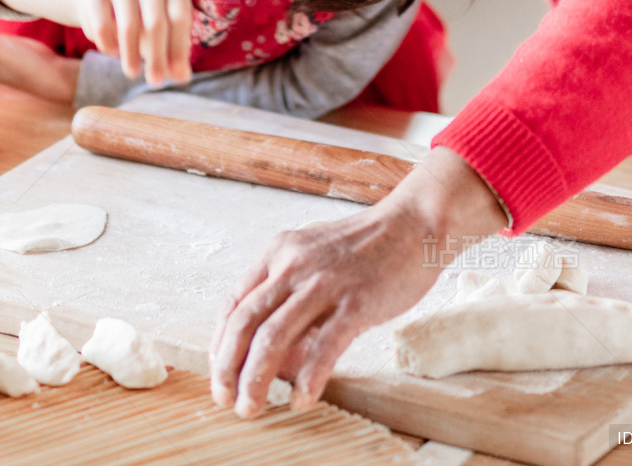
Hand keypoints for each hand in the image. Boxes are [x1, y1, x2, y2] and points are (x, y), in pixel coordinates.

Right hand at [79, 0, 192, 86]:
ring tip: (133, 71)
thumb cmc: (145, 21)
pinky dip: (108, 45)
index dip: (178, 49)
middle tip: (155, 80)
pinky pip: (102, 27)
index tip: (175, 73)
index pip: (179, 19)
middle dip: (156, 56)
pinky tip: (114, 51)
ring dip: (131, 55)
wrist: (107, 0)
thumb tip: (183, 76)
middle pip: (155, 23)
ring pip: (128, 26)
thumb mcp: (165, 36)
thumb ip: (175, 55)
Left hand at [209, 147, 504, 416]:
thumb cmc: (365, 248)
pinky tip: (301, 399)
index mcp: (280, 252)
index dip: (220, 341)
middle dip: (228, 366)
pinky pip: (323, 346)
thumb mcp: (315, 259)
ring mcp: (324, 283)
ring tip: (251, 407)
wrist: (413, 225)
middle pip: (245, 321)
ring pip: (273, 336)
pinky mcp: (356, 303)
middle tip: (224, 398)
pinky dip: (307, 378)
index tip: (219, 372)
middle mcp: (294, 264)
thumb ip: (291, 296)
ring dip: (255, 378)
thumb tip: (275, 354)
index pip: (235, 301)